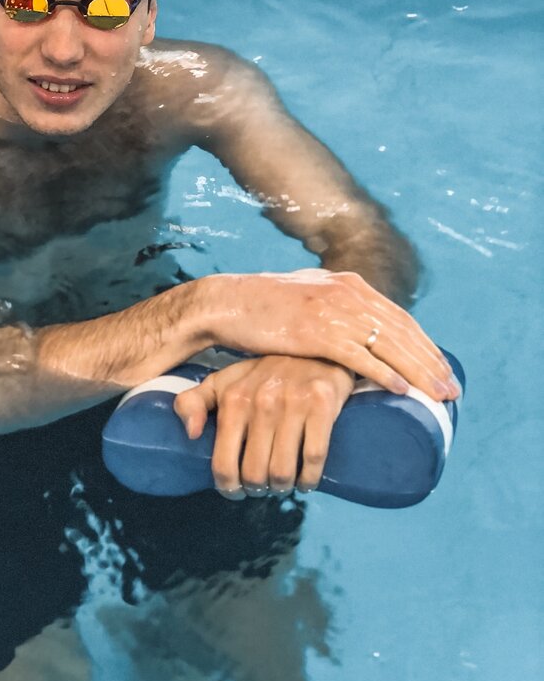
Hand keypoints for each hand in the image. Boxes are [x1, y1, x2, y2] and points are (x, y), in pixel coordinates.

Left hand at [173, 355, 355, 497]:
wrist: (314, 347)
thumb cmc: (264, 372)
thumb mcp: (223, 381)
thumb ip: (193, 402)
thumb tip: (190, 434)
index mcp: (233, 399)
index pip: (223, 462)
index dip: (229, 486)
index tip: (237, 491)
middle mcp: (261, 401)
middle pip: (255, 473)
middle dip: (258, 488)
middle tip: (263, 487)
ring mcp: (294, 403)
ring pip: (283, 471)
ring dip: (282, 487)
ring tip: (283, 484)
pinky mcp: (323, 404)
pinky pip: (314, 457)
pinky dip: (309, 478)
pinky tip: (306, 481)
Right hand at [202, 269, 458, 401]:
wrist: (228, 302)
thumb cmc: (262, 306)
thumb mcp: (307, 295)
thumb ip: (332, 305)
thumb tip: (350, 325)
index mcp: (348, 285)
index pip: (398, 318)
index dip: (424, 345)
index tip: (442, 368)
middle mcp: (348, 294)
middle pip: (402, 333)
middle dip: (431, 363)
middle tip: (452, 390)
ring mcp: (333, 313)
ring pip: (389, 346)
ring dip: (419, 373)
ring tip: (438, 395)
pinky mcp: (316, 333)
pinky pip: (359, 357)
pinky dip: (383, 374)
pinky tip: (401, 390)